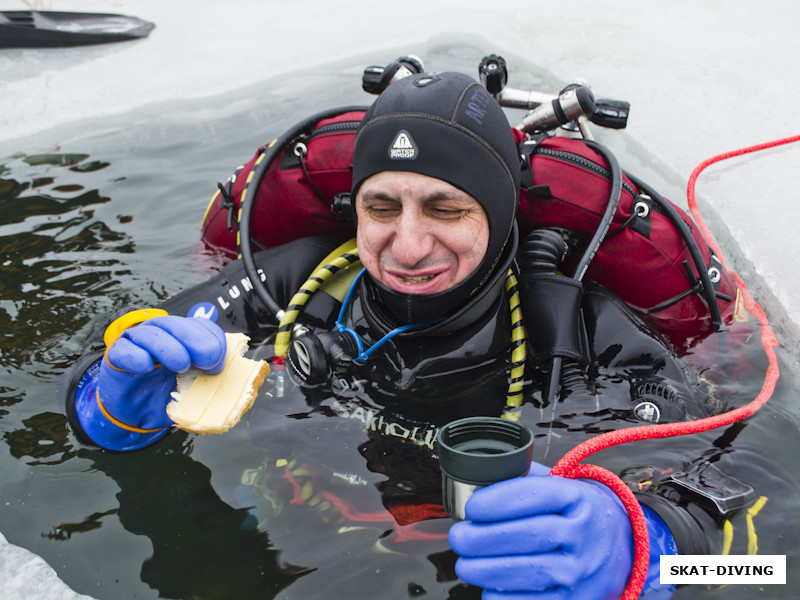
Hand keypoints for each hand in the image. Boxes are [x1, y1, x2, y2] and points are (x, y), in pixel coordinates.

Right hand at [97, 315, 226, 431]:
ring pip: (153, 333)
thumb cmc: (168, 396)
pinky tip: (146, 367)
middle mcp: (163, 334)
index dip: (214, 342)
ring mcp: (138, 342)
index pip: (203, 328)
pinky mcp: (117, 356)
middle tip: (205, 362)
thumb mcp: (197, 394)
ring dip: (170, 348)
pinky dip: (136, 356)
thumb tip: (246, 396)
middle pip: (179, 325)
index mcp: (186, 338)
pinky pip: (124, 349)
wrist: (135, 414)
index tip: (217, 366)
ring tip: (180, 366)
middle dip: (196, 341)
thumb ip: (218, 390)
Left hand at [448, 462, 632, 599]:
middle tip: (460, 537)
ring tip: (466, 563)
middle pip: (524, 536)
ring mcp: (582, 571)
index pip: (532, 495)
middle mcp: (584, 535)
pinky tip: (490, 586)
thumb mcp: (563, 486)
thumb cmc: (579, 515)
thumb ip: (525, 478)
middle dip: (480, 538)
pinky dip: (501, 596)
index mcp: (579, 498)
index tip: (472, 508)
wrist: (622, 550)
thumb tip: (478, 481)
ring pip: (525, 572)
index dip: (495, 501)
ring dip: (484, 569)